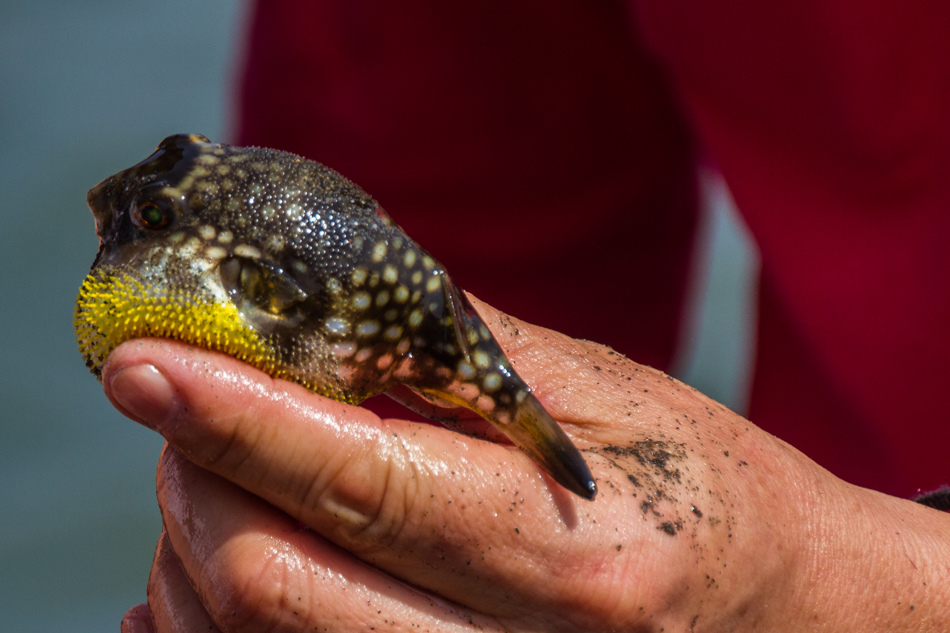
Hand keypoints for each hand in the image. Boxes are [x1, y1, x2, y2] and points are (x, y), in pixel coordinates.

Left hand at [106, 298, 949, 631]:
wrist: (780, 604)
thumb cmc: (700, 480)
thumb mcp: (605, 392)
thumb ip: (459, 353)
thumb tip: (324, 304)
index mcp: (568, 549)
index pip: (363, 483)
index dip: (239, 418)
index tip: (142, 364)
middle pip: (281, 588)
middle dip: (202, 484)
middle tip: (190, 409)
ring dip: (202, 547)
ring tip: (225, 472)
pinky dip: (222, 615)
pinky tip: (235, 549)